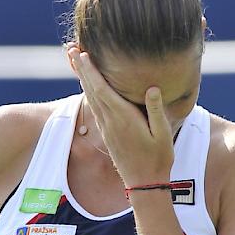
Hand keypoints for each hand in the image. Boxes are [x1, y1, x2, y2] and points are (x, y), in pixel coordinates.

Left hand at [67, 45, 173, 186]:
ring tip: (75, 62)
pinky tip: (88, 86)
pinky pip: (94, 107)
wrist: (144, 184)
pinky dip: (88, 92)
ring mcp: (107, 128)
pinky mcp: (107, 133)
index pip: (102, 89)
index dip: (91, 71)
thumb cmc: (159, 158)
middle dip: (81, 69)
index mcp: (123, 118)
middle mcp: (110, 121)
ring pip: (90, 98)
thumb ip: (156, 110)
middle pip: (91, 90)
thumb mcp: (163, 134)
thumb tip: (152, 87)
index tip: (83, 54)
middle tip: (71, 50)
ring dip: (82, 78)